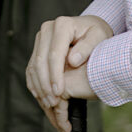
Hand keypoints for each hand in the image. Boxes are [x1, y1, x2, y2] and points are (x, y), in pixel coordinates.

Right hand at [26, 15, 112, 131]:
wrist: (91, 28)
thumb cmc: (97, 34)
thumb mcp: (99, 37)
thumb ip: (87, 47)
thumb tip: (72, 61)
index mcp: (62, 25)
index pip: (54, 54)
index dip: (55, 75)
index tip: (59, 92)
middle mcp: (47, 30)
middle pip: (40, 62)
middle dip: (45, 85)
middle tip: (53, 104)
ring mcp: (41, 39)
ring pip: (33, 67)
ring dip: (40, 88)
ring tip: (50, 105)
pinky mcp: (37, 49)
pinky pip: (32, 69)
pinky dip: (36, 85)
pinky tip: (43, 98)